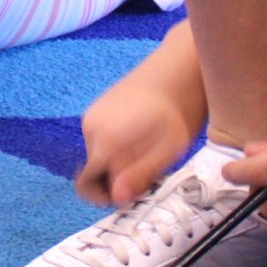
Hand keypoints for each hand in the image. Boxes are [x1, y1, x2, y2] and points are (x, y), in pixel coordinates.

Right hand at [74, 74, 203, 207]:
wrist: (179, 67)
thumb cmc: (180, 108)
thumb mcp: (168, 149)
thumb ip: (140, 174)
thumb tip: (117, 199)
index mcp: (104, 139)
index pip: (86, 184)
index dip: (109, 196)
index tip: (135, 194)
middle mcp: (90, 126)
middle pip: (95, 170)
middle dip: (118, 179)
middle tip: (151, 173)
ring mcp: (93, 114)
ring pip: (100, 155)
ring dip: (120, 162)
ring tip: (151, 153)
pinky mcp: (99, 107)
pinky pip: (102, 138)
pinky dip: (118, 146)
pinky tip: (144, 138)